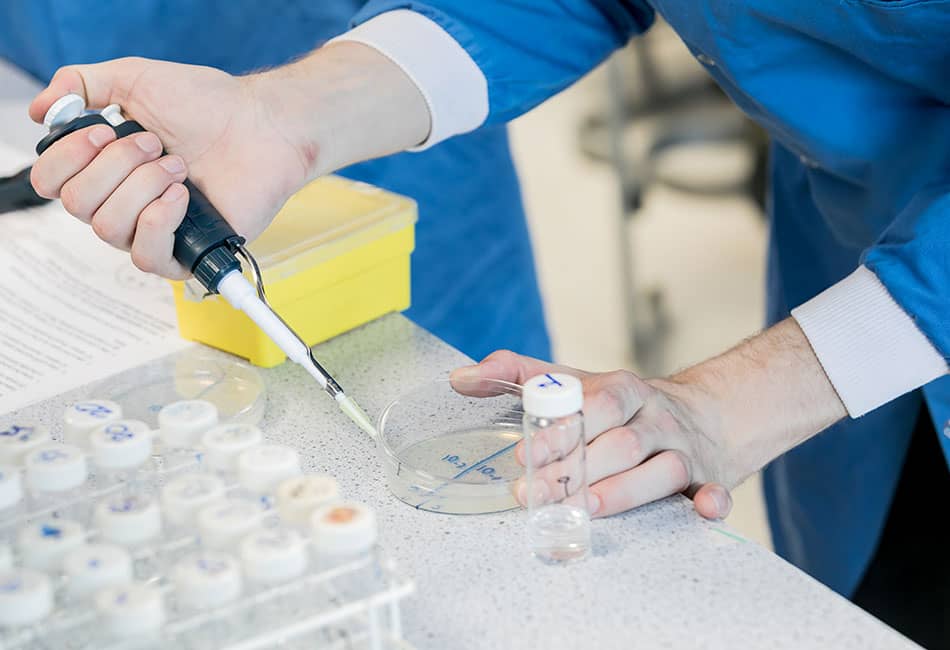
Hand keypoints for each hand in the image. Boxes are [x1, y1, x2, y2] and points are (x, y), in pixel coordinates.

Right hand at [29, 57, 309, 277]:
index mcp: (105, 168)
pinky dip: (158, 221)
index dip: (68, 158)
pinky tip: (182, 196)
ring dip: (142, 187)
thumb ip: (81, 84)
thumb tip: (41, 111)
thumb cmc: (210, 105)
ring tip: (179, 167)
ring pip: (108, 228)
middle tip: (156, 144)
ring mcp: (155, 230)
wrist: (263, 126)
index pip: (51, 182)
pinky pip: (146, 257)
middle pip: (77, 205)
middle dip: (116, 166)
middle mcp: (123, 202)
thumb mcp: (135, 79)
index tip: (103, 130)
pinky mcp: (186, 253)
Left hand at [450, 350, 737, 519]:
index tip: (525, 456)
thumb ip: (518, 375)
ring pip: (660, 470)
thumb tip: (459, 377)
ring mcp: (681, 449)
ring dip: (624, 491)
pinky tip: (705, 510)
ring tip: (586, 509)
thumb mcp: (574, 380)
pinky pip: (713, 489)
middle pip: (619, 444)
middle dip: (577, 470)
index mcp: (620, 390)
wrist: (702, 413)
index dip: (559, 433)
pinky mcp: (705, 478)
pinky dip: (712, 501)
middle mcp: (653, 417)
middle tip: (536, 495)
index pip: (590, 407)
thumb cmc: (620, 405)